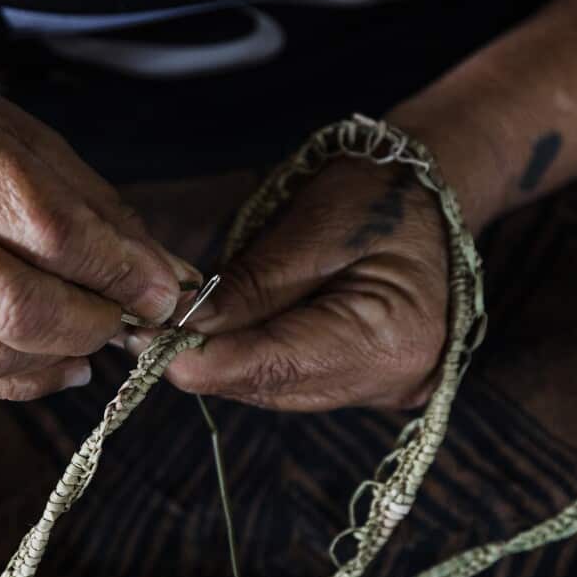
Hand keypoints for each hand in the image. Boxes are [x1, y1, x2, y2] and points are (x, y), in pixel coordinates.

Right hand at [0, 67, 198, 399]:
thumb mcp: (26, 139)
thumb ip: (98, 211)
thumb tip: (166, 278)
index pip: (52, 234)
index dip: (119, 273)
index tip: (162, 291)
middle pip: (18, 308)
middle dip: (93, 325)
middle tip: (125, 316)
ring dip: (60, 359)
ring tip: (91, 337)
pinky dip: (23, 380)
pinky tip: (55, 361)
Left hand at [130, 155, 448, 410]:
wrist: (434, 189)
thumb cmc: (379, 195)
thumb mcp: (310, 229)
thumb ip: (250, 286)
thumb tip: (184, 325)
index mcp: (389, 339)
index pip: (279, 365)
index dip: (207, 361)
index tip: (146, 348)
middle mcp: (392, 381)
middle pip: (274, 385)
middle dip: (207, 361)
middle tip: (141, 335)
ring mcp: (383, 387)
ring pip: (278, 388)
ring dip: (225, 363)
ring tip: (168, 331)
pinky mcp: (367, 381)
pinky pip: (294, 379)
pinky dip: (254, 359)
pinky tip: (216, 337)